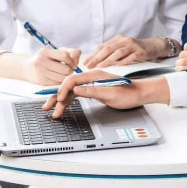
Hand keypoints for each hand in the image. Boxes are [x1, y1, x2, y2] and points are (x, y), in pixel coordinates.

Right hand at [21, 47, 80, 84]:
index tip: (72, 63)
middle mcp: (41, 62)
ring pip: (63, 78)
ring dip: (66, 77)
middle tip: (69, 69)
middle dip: (70, 70)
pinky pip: (58, 83)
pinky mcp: (41, 82)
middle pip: (66, 69)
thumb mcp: (56, 51)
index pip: (65, 56)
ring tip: (63, 73)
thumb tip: (77, 62)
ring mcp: (40, 73)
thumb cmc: (47, 58)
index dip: (72, 60)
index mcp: (45, 52)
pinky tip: (58, 77)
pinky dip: (61, 81)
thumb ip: (71, 53)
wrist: (27, 68)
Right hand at [42, 70, 169, 118]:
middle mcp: (91, 77)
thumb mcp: (110, 94)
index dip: (63, 89)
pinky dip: (69, 102)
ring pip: (72, 92)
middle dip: (57, 96)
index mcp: (95, 75)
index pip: (73, 80)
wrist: (139, 94)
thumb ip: (92, 91)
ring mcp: (91, 84)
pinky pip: (77, 95)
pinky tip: (62, 108)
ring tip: (53, 112)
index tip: (59, 100)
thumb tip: (76, 90)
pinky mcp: (93, 90)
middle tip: (47, 107)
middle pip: (69, 86)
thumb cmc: (128, 93)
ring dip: (62, 102)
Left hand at [82, 36, 165, 67]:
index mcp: (118, 39)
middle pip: (108, 48)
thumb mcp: (122, 48)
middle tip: (89, 66)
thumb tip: (96, 61)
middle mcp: (124, 40)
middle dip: (97, 58)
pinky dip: (124, 61)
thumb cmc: (135, 50)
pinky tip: (118, 66)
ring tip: (100, 66)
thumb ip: (112, 53)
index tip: (85, 63)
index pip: (103, 46)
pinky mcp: (140, 52)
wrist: (152, 46)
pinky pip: (131, 57)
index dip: (93, 55)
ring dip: (108, 60)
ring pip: (118, 52)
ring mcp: (133, 46)